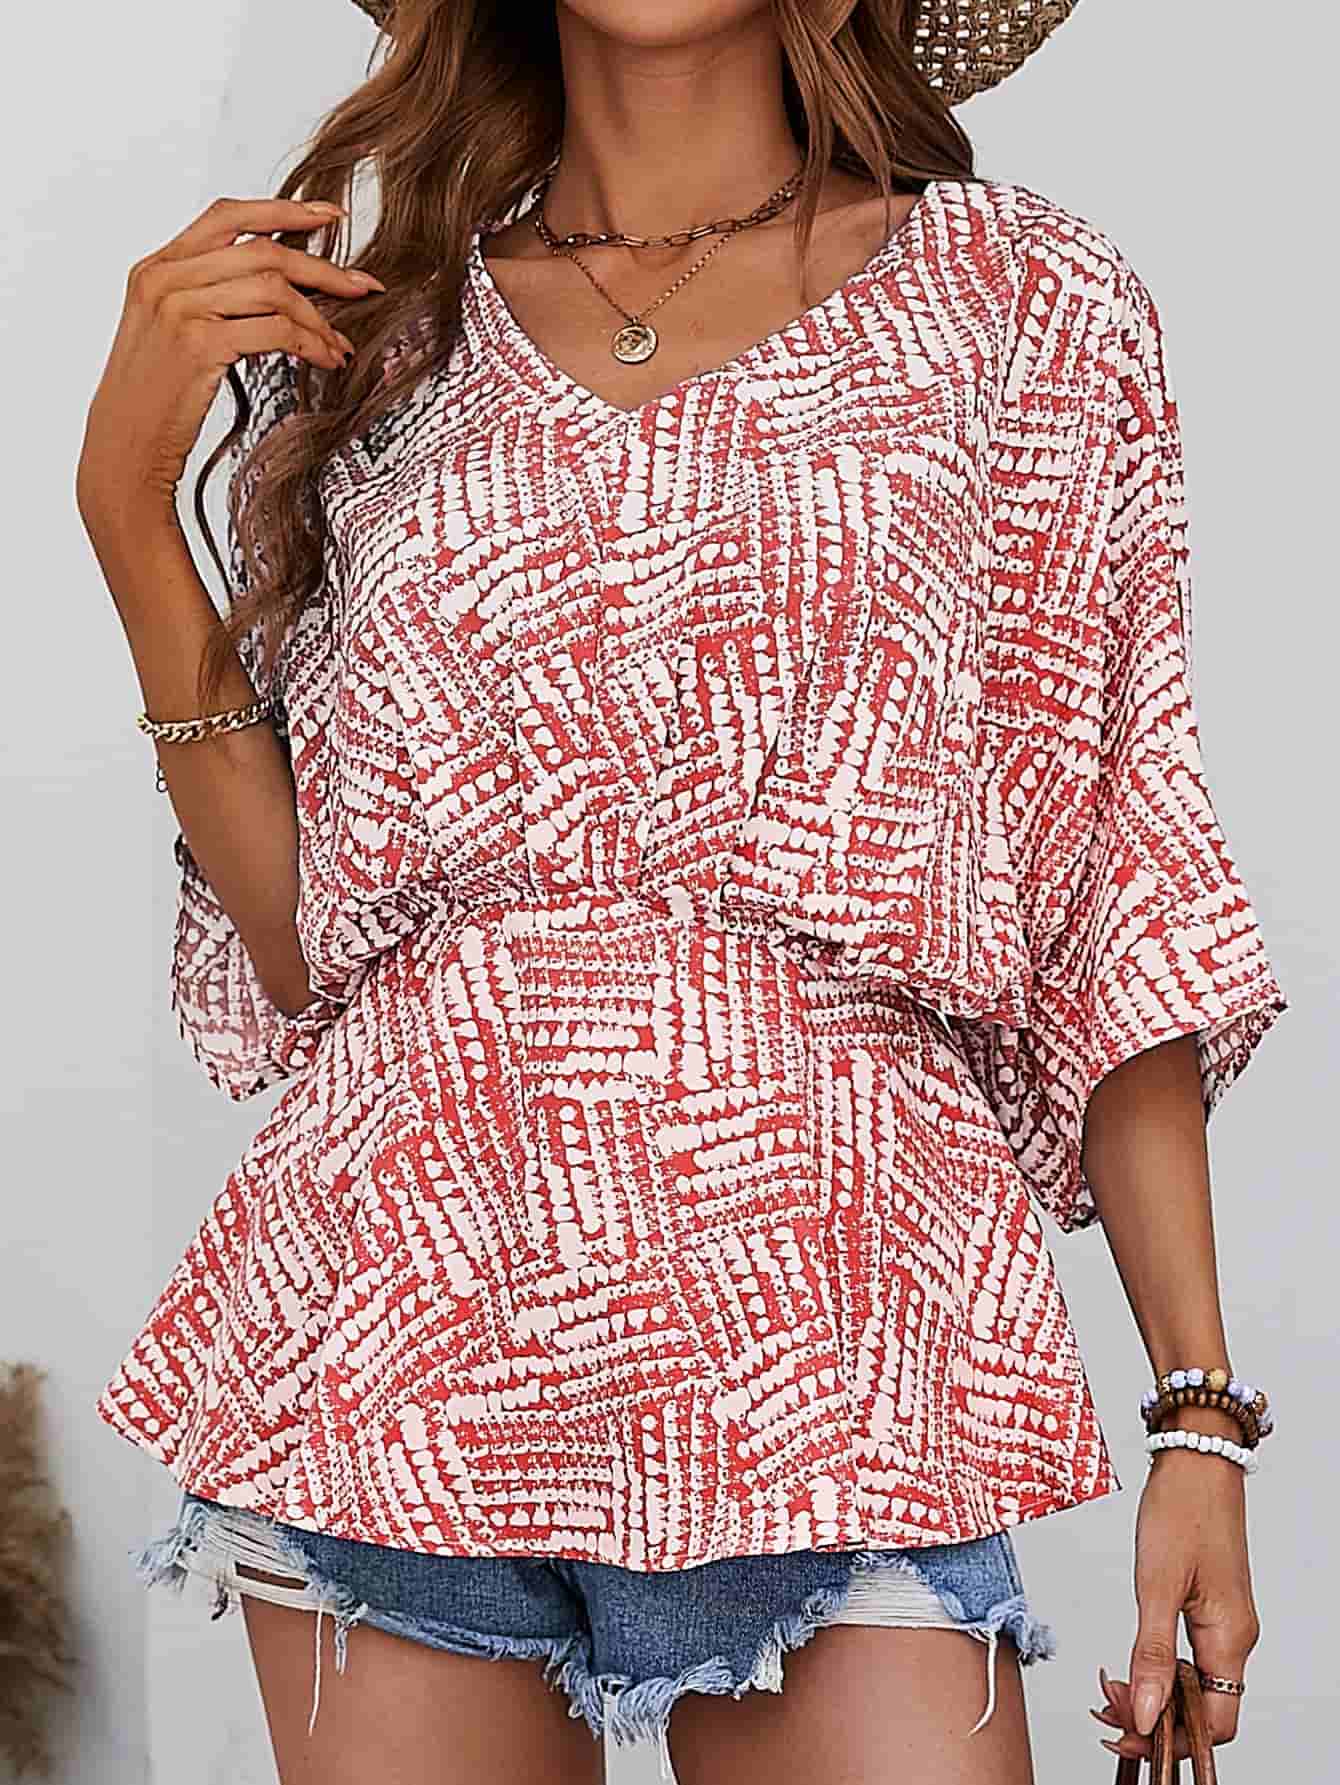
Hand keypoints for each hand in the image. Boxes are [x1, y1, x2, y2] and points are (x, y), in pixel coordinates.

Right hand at [75, 195, 384, 542]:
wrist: (125, 445)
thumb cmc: (154, 397)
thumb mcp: (168, 330)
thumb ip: (207, 295)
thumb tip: (274, 281)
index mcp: (158, 266)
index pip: (228, 217)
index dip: (284, 210)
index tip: (330, 216)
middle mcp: (165, 278)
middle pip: (262, 251)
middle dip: (322, 269)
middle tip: (364, 286)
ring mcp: (180, 308)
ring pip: (273, 289)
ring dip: (319, 318)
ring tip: (339, 344)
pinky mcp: (199, 344)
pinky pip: (275, 330)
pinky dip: (311, 343)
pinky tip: (327, 359)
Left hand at [1092, 1423, 1258, 1764]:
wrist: (1195, 1459)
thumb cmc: (1180, 1509)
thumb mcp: (1155, 1584)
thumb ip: (1152, 1654)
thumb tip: (1148, 1716)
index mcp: (1229, 1637)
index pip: (1214, 1723)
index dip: (1170, 1738)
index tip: (1125, 1731)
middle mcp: (1235, 1636)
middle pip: (1204, 1710)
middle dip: (1156, 1718)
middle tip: (1107, 1705)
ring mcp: (1225, 1622)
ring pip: (1196, 1684)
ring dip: (1156, 1693)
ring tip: (1112, 1686)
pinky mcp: (1211, 1605)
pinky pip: (1192, 1656)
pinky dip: (1162, 1667)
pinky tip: (1134, 1661)